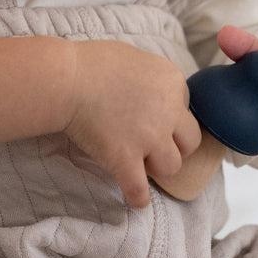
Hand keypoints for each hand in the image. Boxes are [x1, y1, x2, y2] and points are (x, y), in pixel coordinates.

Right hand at [63, 41, 201, 208]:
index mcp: (172, 83)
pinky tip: (136, 199)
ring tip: (139, 163)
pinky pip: (140, 189)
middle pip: (189, 141)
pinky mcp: (126, 159)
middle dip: (173, 144)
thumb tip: (152, 93)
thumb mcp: (136, 59)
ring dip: (157, 167)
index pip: (184, 109)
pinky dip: (138, 196)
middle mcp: (169, 112)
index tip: (149, 116)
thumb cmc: (93, 62)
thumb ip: (152, 79)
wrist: (67, 79)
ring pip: (172, 166)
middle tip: (151, 143)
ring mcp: (149, 138)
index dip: (168, 116)